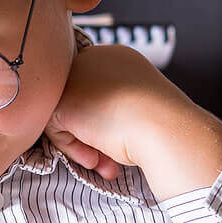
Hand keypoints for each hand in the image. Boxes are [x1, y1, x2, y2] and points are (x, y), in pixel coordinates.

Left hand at [44, 43, 221, 200]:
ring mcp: (77, 75)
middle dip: (92, 135)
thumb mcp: (140, 109)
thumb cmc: (162, 127)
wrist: (165, 128)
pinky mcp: (63, 97)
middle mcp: (97, 59)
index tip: (120, 142)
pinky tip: (96, 159)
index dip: (104, 121)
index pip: (97, 91)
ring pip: (68, 115)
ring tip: (104, 163)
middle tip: (107, 160)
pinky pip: (56, 128)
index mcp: (120, 59)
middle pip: (79, 102)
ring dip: (84, 144)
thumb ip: (117, 108)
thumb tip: (97, 132)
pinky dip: (73, 148)